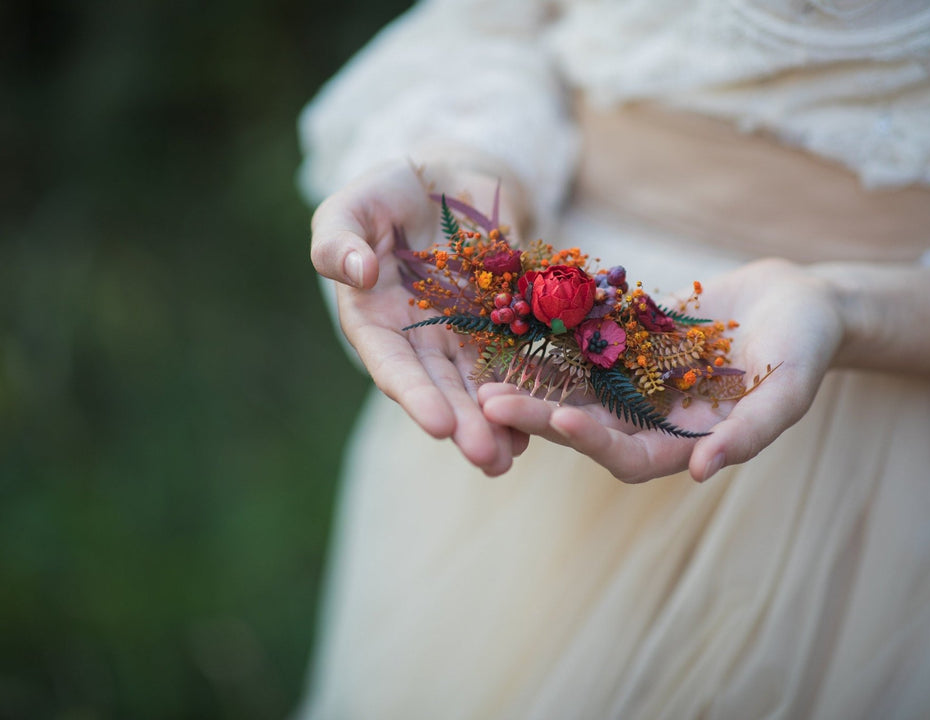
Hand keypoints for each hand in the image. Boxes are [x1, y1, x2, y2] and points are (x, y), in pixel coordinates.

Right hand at [311, 161, 529, 474]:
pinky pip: (518, 357)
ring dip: (498, 421)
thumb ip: (339, 240)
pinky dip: (531, 386)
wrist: (447, 178)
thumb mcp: (351, 208)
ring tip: (515, 456)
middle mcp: (420, 339)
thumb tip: (356, 274)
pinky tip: (550, 418)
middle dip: (464, 423)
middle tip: (487, 459)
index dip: (414, 395)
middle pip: (442, 387)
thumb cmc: (386, 192)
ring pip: (480, 384)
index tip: (436, 425)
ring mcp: (464, 334)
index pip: (391, 364)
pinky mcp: (503, 321)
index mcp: (376, 321)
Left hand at [479, 259, 844, 481]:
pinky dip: (555, 332)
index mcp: (685, 440)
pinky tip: (517, 316)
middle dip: (539, 415)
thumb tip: (700, 472)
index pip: (629, 456)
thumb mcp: (788, 391)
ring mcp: (638, 376)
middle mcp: (652, 415)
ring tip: (485, 369)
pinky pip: (587, 337)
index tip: (563, 420)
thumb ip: (749, 433)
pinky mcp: (631, 337)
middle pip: (586, 423)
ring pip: (575, 383)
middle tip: (490, 403)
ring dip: (532, 379)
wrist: (802, 301)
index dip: (595, 443)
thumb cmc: (805, 349)